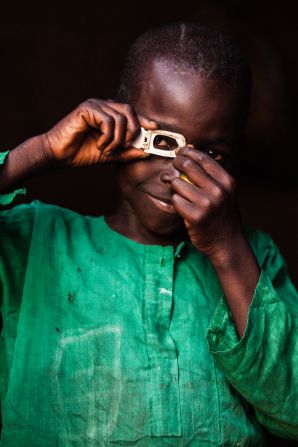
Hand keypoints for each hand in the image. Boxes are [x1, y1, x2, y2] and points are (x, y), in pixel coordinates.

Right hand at [42, 98, 156, 166]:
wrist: (59, 155)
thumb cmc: (82, 152)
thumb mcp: (111, 154)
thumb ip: (128, 152)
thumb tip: (147, 151)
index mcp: (109, 114)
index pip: (131, 113)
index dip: (144, 119)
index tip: (155, 128)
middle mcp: (103, 106)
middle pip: (129, 111)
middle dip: (133, 132)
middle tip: (126, 146)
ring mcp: (94, 105)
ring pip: (120, 119)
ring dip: (118, 140)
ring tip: (107, 150)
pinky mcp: (86, 109)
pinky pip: (108, 121)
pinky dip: (107, 137)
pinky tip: (99, 145)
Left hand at [171, 145, 241, 260]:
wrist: (227, 243)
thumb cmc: (222, 216)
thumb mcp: (224, 192)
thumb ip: (210, 175)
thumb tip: (189, 151)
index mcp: (227, 181)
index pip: (203, 158)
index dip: (187, 152)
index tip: (180, 152)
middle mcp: (218, 190)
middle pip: (187, 166)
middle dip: (176, 164)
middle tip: (172, 167)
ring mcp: (206, 203)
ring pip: (177, 183)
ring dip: (174, 187)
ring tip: (179, 193)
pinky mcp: (195, 216)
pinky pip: (175, 201)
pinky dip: (176, 203)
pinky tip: (182, 208)